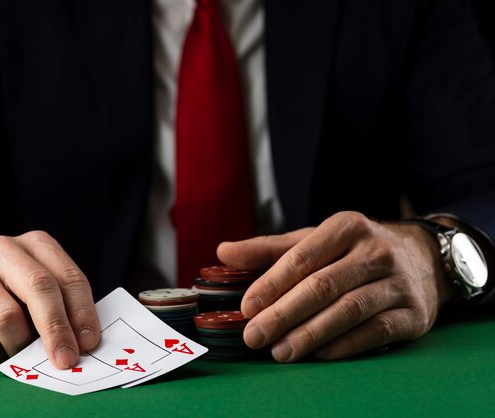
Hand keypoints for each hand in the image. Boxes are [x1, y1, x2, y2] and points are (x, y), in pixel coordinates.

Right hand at [0, 231, 99, 367]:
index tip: (89, 343)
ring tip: (22, 354)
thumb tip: (84, 342)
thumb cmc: (10, 300)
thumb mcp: (39, 295)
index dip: (82, 312)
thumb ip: (64, 309)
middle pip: (39, 287)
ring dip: (21, 345)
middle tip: (66, 359)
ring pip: (8, 316)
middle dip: (57, 328)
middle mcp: (3, 249)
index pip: (68, 277)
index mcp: (36, 244)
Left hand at [217, 211, 457, 361]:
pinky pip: (376, 331)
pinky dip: (346, 345)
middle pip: (322, 286)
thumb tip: (223, 252)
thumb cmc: (355, 250)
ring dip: (310, 334)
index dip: (272, 283)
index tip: (246, 307)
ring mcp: (397, 282)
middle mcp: (375, 251)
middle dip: (284, 314)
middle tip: (254, 336)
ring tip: (280, 352)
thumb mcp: (315, 240)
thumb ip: (269, 249)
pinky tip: (319, 355)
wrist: (423, 257)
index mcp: (346, 227)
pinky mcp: (413, 313)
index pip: (302, 257)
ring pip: (348, 310)